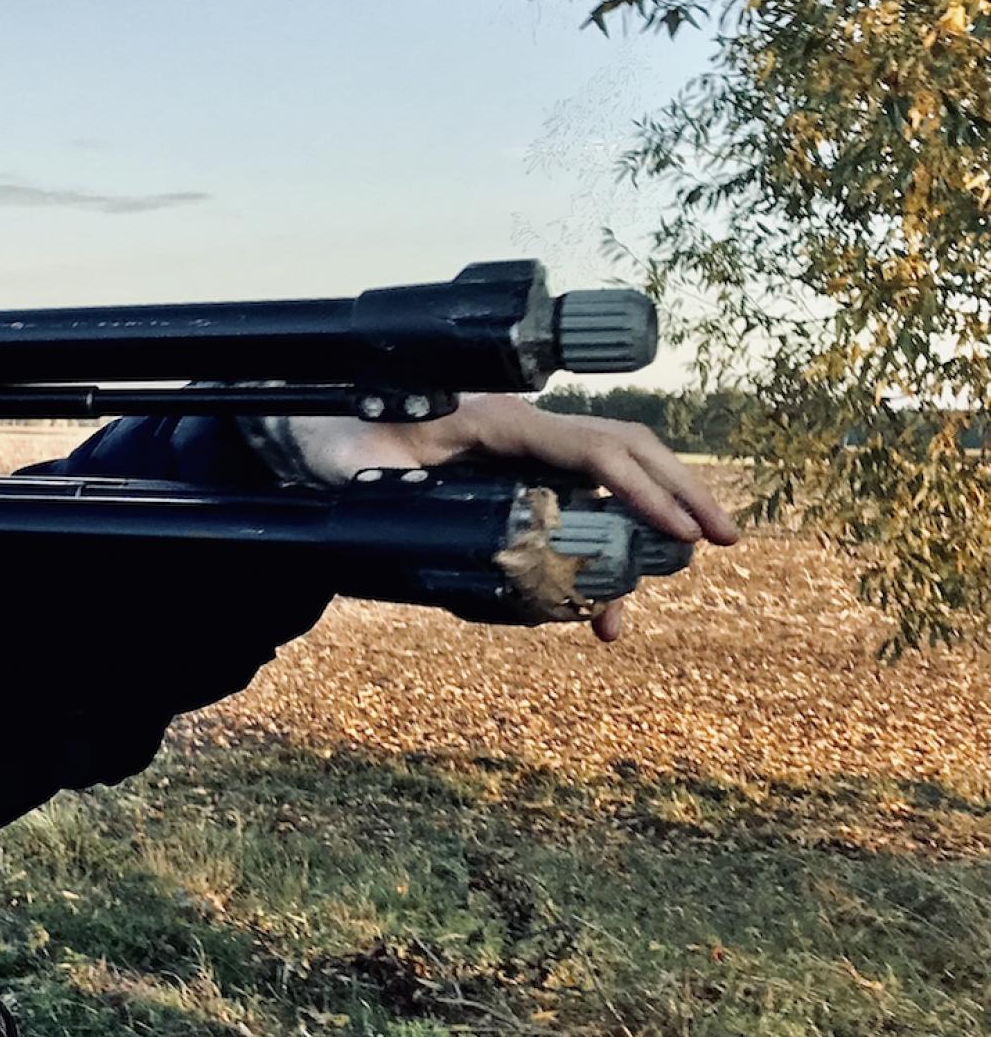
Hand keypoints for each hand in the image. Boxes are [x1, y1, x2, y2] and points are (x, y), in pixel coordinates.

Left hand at [277, 394, 742, 641]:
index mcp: (499, 420)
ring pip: (605, 491)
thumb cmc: (331, 443)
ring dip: (639, 540)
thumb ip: (380, 480)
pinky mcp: (515, 484)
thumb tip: (426, 506)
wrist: (310, 439)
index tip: (681, 533)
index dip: (644, 489)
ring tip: (628, 615)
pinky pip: (574, 512)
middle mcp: (522, 434)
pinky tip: (592, 611)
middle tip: (725, 542)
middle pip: (624, 456)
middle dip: (679, 497)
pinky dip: (594, 557)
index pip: (593, 450)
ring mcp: (522, 459)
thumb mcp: (349, 462)